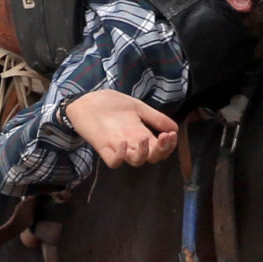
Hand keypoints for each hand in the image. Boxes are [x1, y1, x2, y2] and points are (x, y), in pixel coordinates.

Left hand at [64, 87, 178, 168]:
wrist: (87, 100)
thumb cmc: (111, 104)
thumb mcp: (137, 107)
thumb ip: (155, 118)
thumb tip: (175, 128)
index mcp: (142, 134)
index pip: (159, 149)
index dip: (168, 146)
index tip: (171, 134)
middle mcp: (133, 143)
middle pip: (151, 157)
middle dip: (161, 150)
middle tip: (163, 137)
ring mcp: (118, 147)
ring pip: (136, 161)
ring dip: (144, 154)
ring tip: (145, 140)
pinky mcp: (103, 148)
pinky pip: (113, 162)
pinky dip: (121, 156)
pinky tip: (124, 143)